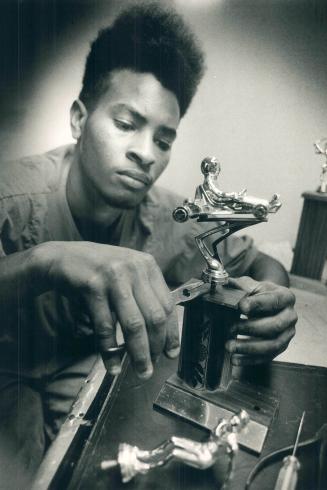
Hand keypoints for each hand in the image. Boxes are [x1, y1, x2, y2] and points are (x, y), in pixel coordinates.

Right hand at [45, 242, 179, 377]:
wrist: (62, 257)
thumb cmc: (97, 269)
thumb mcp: (127, 273)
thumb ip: (143, 293)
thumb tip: (159, 333)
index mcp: (147, 265)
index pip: (167, 304)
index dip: (171, 333)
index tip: (171, 352)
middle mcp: (134, 269)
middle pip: (154, 317)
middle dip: (156, 347)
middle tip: (152, 367)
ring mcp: (114, 277)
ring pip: (134, 324)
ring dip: (139, 353)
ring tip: (140, 371)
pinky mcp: (93, 287)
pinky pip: (105, 326)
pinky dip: (109, 350)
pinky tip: (112, 365)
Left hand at [225, 276, 296, 365]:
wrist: (267, 302)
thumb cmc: (258, 293)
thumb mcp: (251, 284)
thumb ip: (241, 285)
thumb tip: (227, 286)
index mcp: (286, 297)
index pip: (274, 301)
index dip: (258, 304)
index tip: (241, 306)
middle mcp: (290, 316)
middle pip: (275, 325)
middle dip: (251, 328)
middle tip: (231, 328)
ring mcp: (287, 334)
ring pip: (272, 345)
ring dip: (249, 347)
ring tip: (230, 346)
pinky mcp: (280, 347)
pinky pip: (266, 357)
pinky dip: (249, 360)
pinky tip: (235, 359)